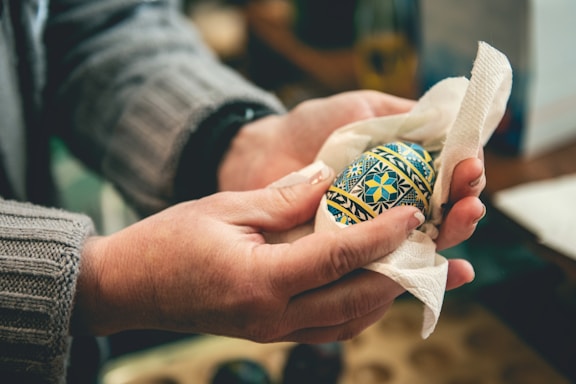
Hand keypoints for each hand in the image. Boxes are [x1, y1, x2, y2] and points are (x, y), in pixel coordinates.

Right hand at [73, 167, 471, 342]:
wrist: (130, 286)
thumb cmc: (168, 242)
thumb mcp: (225, 208)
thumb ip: (283, 198)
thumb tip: (330, 178)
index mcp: (260, 281)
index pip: (337, 258)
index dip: (379, 235)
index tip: (411, 214)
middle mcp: (273, 317)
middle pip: (355, 300)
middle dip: (401, 275)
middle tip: (434, 248)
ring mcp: (272, 331)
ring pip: (348, 322)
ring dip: (385, 296)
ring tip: (416, 271)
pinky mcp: (269, 331)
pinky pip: (328, 327)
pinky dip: (358, 309)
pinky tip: (372, 288)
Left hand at [219, 90, 485, 251]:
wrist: (264, 152)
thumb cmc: (311, 126)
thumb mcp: (363, 109)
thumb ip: (406, 116)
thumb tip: (454, 120)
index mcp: (405, 170)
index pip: (448, 178)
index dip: (464, 173)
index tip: (469, 165)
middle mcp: (397, 204)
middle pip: (445, 214)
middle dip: (465, 207)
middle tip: (470, 200)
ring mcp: (375, 233)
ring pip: (426, 243)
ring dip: (453, 234)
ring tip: (464, 217)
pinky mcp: (354, 257)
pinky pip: (391, 267)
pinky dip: (423, 269)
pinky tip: (450, 268)